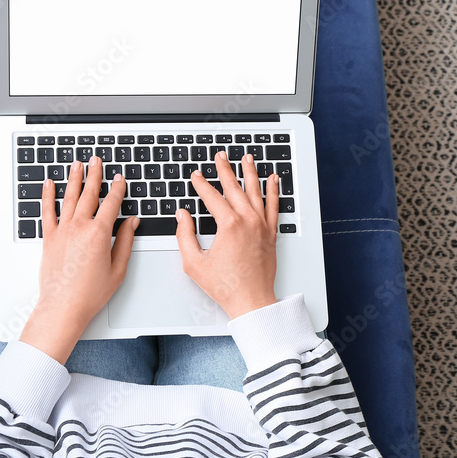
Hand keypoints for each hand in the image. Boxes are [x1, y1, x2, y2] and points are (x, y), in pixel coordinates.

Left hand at [20, 156, 137, 362]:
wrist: (63, 307)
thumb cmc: (90, 293)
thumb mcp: (118, 268)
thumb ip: (125, 241)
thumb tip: (132, 222)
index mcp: (99, 234)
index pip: (111, 203)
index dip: (117, 188)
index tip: (120, 179)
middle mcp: (79, 227)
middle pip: (89, 194)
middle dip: (94, 175)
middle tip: (96, 160)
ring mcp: (62, 231)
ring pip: (69, 197)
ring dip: (74, 178)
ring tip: (76, 164)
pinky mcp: (49, 238)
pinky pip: (47, 211)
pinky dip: (47, 196)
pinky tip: (48, 184)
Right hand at [176, 150, 279, 318]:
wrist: (251, 300)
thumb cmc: (225, 286)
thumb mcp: (194, 263)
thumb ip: (184, 236)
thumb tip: (182, 216)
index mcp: (228, 225)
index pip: (211, 196)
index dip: (201, 184)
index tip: (195, 176)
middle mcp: (247, 220)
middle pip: (234, 187)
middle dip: (225, 169)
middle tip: (220, 157)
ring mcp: (261, 225)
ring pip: (256, 191)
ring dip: (250, 172)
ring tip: (247, 158)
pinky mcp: (271, 232)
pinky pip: (274, 205)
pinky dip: (273, 190)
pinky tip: (273, 179)